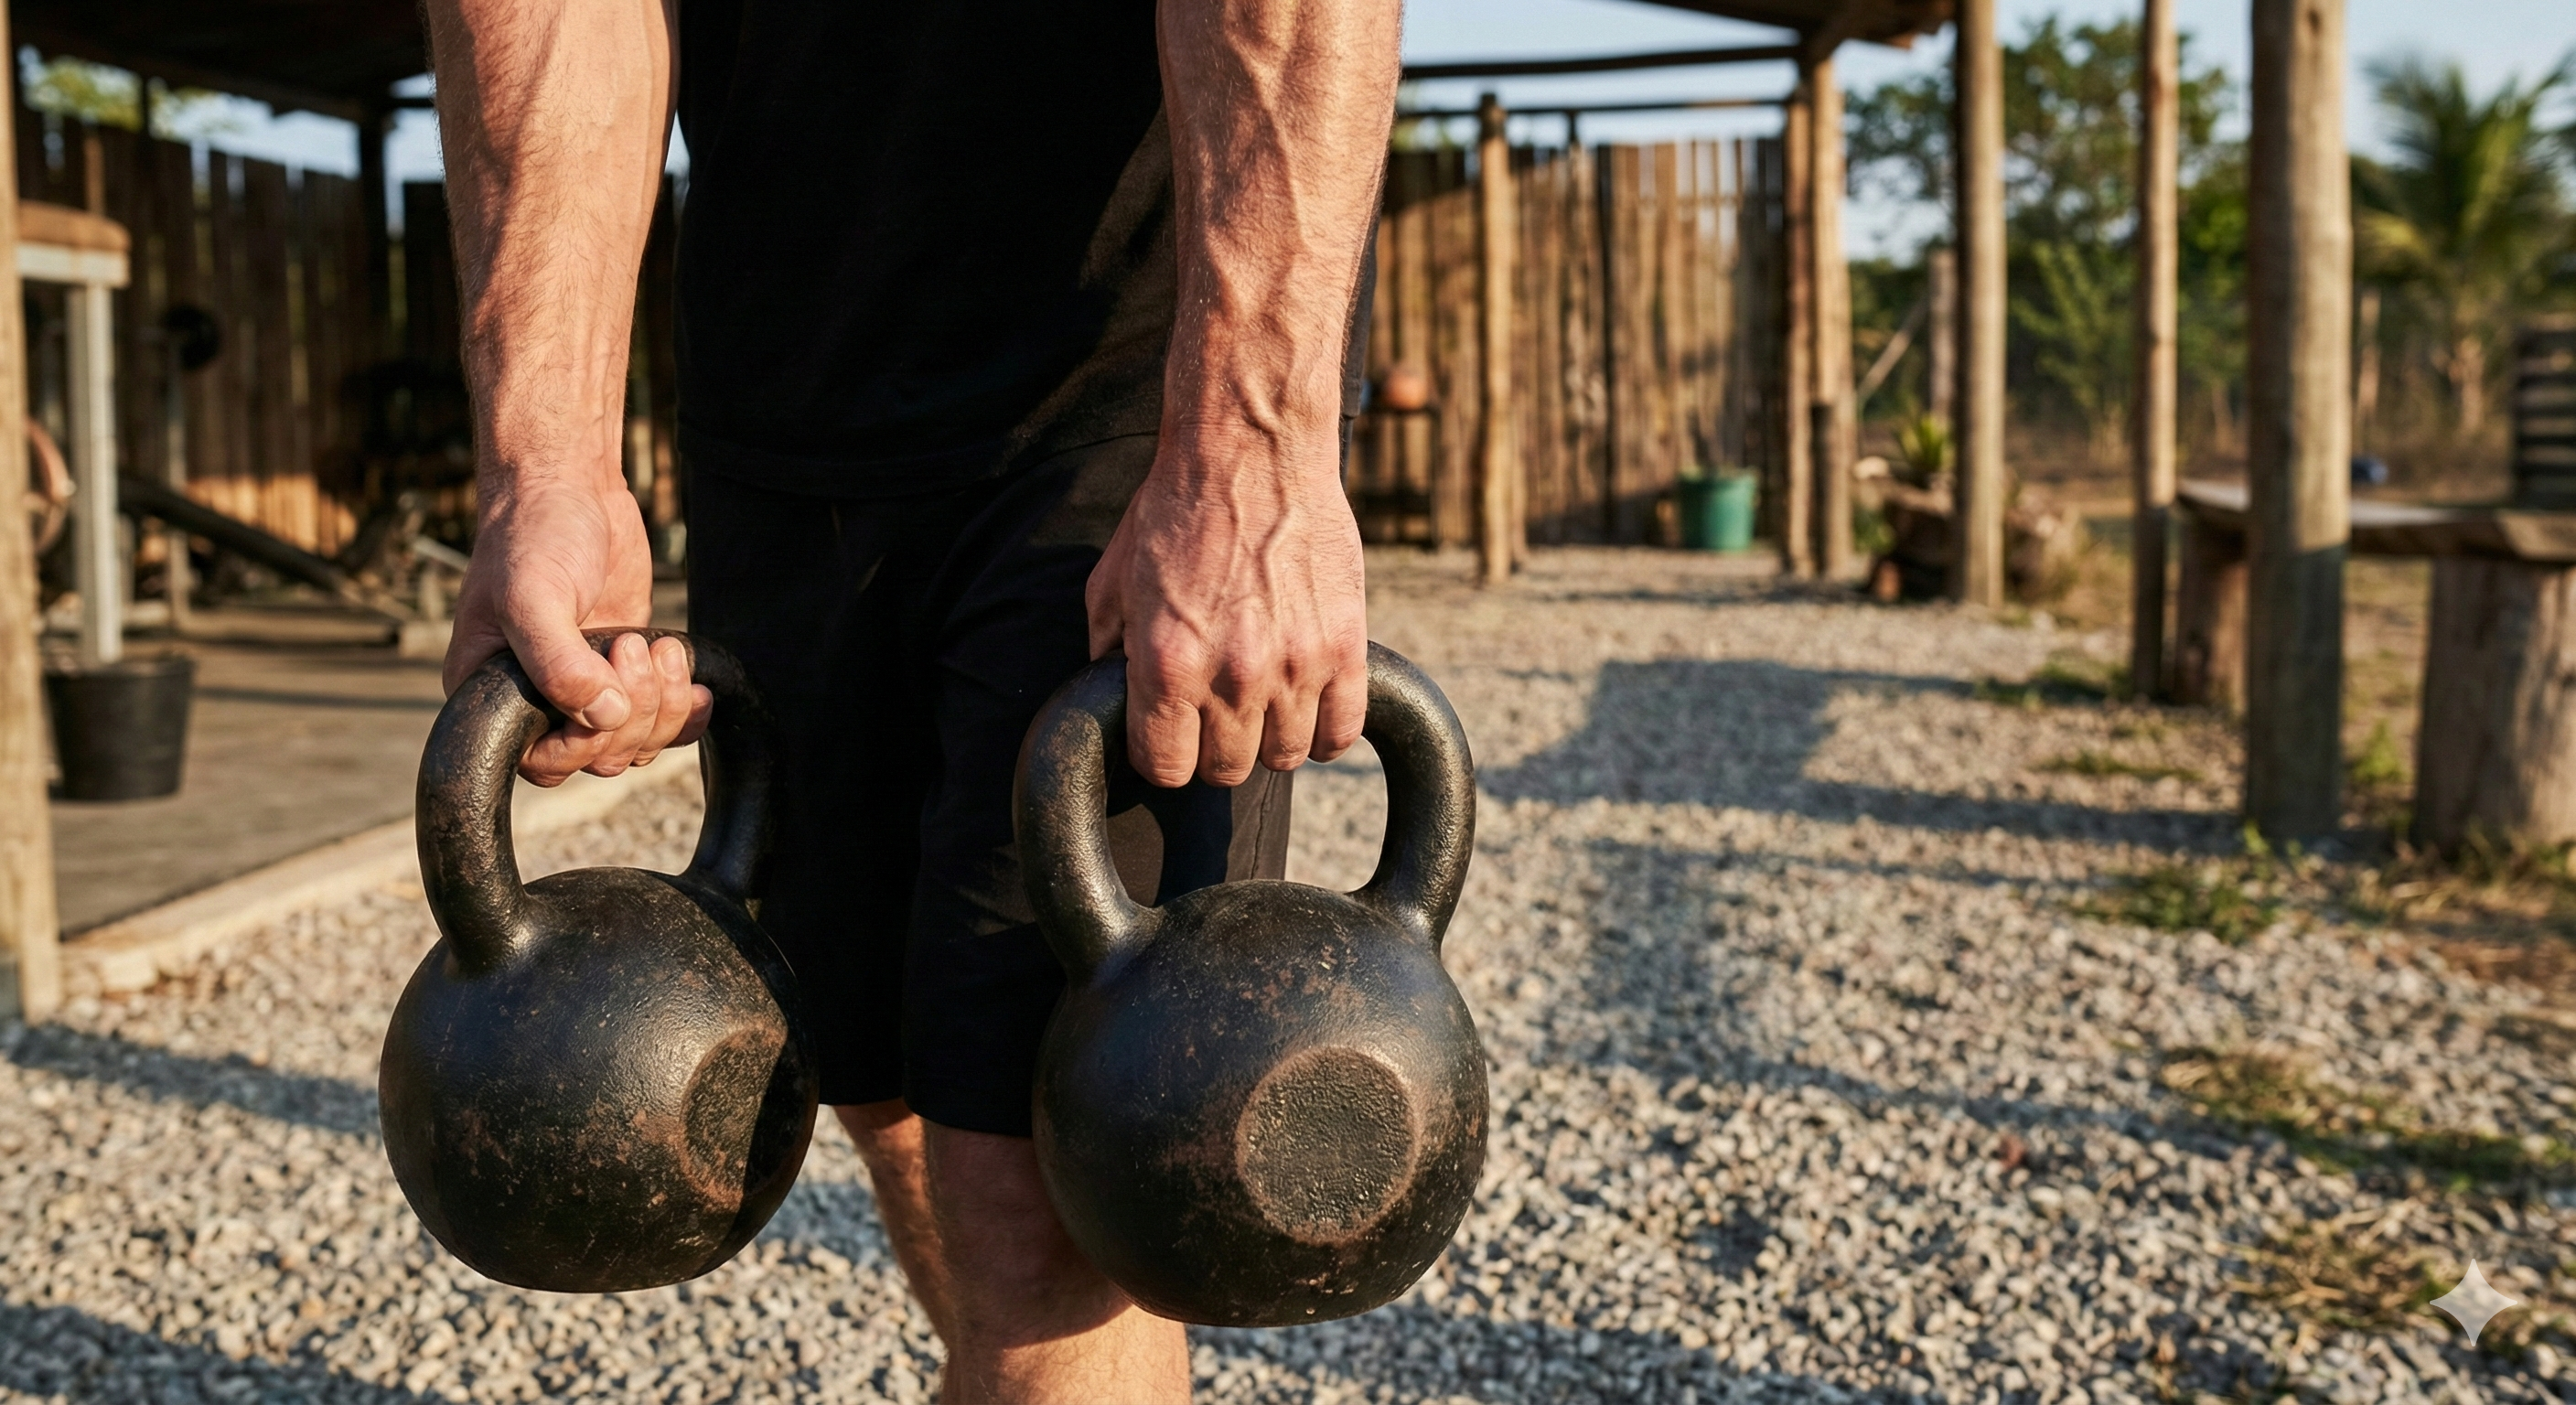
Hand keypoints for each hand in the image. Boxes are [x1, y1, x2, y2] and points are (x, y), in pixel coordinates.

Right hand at [443, 477, 709, 784]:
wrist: (570, 490)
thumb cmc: (531, 537)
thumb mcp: (532, 597)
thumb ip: (559, 663)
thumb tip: (603, 717)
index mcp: (491, 694)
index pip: (542, 762)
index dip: (584, 742)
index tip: (605, 683)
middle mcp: (537, 702)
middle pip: (599, 758)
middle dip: (632, 711)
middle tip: (632, 644)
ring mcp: (585, 690)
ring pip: (634, 745)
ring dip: (662, 707)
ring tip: (660, 646)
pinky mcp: (626, 674)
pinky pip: (662, 724)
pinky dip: (686, 713)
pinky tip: (697, 686)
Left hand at [1086, 429, 1366, 786]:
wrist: (1250, 449)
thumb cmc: (1177, 510)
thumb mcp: (1113, 579)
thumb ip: (1106, 647)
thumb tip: (1108, 695)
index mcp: (1166, 665)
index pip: (1166, 768)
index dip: (1164, 756)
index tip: (1171, 735)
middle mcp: (1231, 676)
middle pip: (1226, 770)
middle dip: (1215, 749)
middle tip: (1217, 713)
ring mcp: (1294, 665)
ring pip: (1285, 757)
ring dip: (1270, 739)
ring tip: (1264, 704)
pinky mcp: (1343, 648)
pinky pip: (1343, 732)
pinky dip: (1327, 731)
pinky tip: (1310, 705)